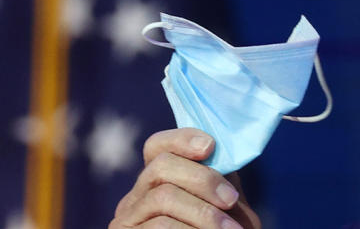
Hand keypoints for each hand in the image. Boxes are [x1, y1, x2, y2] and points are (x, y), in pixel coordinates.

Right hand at [109, 128, 261, 228]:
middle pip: (161, 167)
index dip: (182, 138)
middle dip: (203, 179)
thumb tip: (220, 146)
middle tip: (231, 200)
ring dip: (203, 212)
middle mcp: (136, 197)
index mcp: (158, 181)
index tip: (210, 146)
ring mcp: (128, 220)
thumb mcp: (222, 203)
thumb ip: (220, 177)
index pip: (157, 146)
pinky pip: (160, 226)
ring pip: (163, 198)